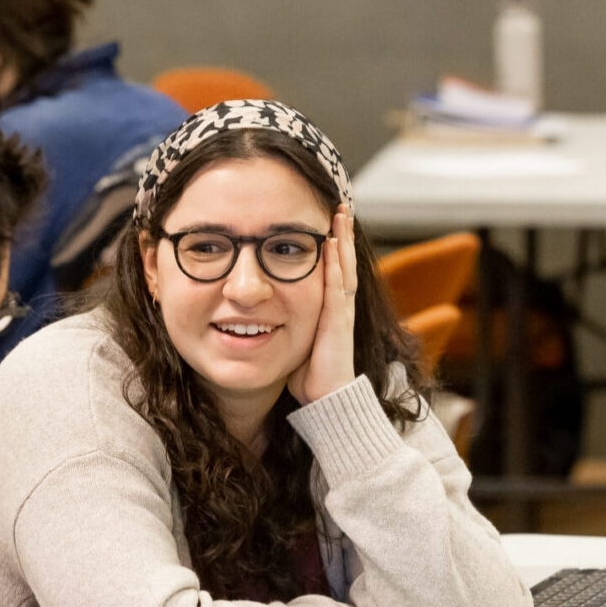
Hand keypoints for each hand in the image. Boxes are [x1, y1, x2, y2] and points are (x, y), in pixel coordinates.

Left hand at [288, 206, 358, 405]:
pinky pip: (336, 286)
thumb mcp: (295, 344)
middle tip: (339, 208)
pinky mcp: (336, 321)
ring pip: (343, 268)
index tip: (327, 225)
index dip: (332, 248)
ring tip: (339, 215)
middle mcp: (339, 307)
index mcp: (330, 311)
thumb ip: (286, 327)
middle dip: (342, 235)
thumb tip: (262, 318)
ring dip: (341, 240)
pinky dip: (334, 264)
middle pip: (342, 262)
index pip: (333, 271)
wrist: (326, 398)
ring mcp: (340, 312)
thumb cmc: (310, 377)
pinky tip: (331, 245)